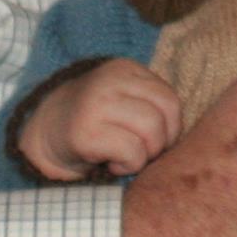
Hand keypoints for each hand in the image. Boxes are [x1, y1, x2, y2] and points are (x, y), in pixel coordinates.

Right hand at [19, 58, 182, 179]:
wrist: (45, 134)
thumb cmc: (96, 122)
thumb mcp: (124, 99)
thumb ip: (151, 103)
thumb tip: (191, 133)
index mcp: (124, 69)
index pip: (170, 98)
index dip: (172, 127)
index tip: (156, 140)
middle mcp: (110, 81)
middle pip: (164, 116)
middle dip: (161, 143)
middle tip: (143, 153)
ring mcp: (96, 105)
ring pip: (152, 133)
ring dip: (145, 156)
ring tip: (128, 157)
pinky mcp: (86, 133)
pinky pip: (132, 153)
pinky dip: (128, 166)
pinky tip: (112, 164)